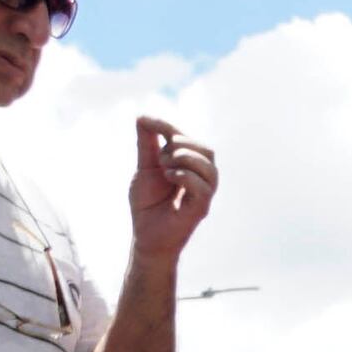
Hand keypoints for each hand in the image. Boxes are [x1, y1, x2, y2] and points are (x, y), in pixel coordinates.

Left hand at [127, 115, 217, 262]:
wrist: (146, 236)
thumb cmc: (148, 205)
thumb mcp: (145, 168)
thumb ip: (146, 144)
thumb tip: (142, 116)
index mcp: (191, 167)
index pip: (189, 140)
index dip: (169, 127)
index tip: (145, 121)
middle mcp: (202, 179)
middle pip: (207, 150)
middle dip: (182, 145)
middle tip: (161, 157)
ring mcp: (203, 194)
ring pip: (209, 167)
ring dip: (184, 159)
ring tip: (164, 167)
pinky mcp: (201, 209)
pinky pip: (203, 187)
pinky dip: (185, 176)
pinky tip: (169, 177)